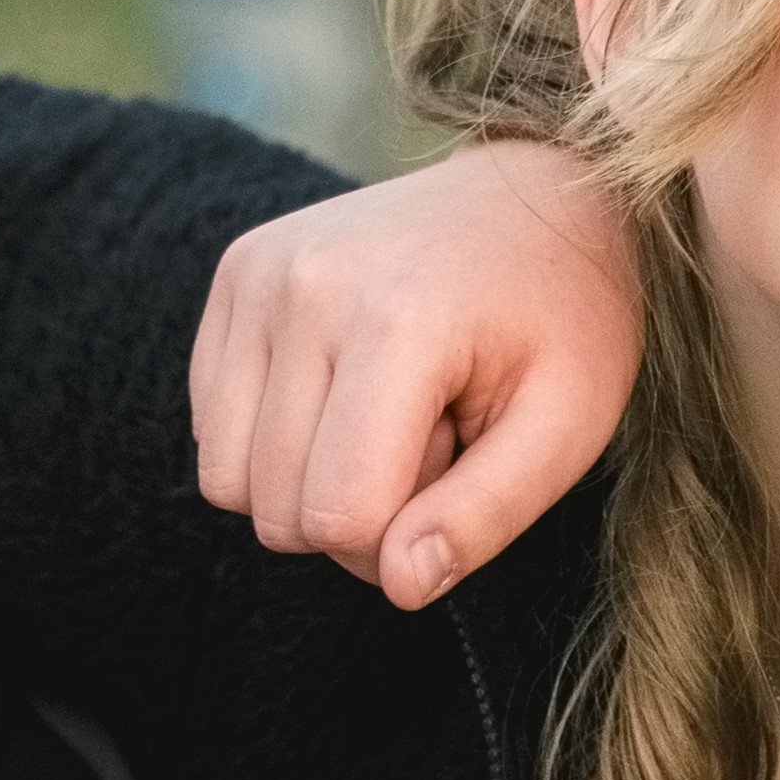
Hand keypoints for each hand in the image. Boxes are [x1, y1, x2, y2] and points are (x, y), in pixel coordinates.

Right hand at [193, 138, 643, 607]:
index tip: (461, 463)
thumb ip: (487, 515)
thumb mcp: (567, 426)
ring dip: (310, 479)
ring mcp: (257, 273)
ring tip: (392, 410)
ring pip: (229, 482)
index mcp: (397, 321)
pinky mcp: (234, 273)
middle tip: (434, 431)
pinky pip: (212, 431)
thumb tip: (401, 586)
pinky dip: (276, 438)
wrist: (541, 192)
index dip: (402, 538)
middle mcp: (304, 287)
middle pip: (279, 512)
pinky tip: (351, 384)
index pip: (339, 517)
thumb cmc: (566, 320)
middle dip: (358, 511)